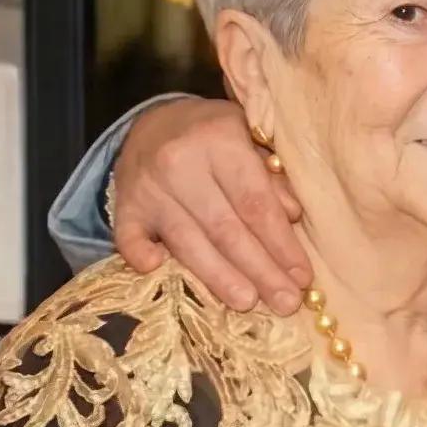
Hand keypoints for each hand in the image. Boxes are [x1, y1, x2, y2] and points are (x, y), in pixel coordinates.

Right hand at [113, 97, 310, 313]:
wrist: (153, 123)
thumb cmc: (215, 136)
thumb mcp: (251, 138)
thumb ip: (272, 175)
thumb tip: (293, 216)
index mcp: (221, 139)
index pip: (255, 202)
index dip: (281, 243)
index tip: (302, 276)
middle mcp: (181, 162)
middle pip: (225, 228)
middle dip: (259, 270)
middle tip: (286, 303)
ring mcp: (148, 186)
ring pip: (187, 241)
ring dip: (218, 277)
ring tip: (247, 303)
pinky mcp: (124, 205)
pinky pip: (128, 236)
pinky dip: (139, 254)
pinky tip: (156, 270)